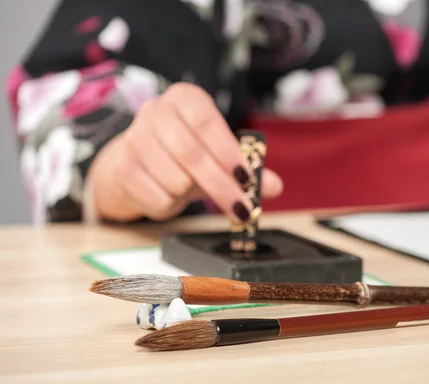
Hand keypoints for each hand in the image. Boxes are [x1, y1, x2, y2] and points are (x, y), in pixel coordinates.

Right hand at [88, 83, 282, 221]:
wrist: (132, 162)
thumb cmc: (182, 154)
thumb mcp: (216, 155)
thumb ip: (246, 169)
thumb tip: (275, 186)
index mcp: (185, 98)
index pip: (207, 122)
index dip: (228, 152)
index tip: (246, 178)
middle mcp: (156, 111)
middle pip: (192, 155)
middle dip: (221, 186)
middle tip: (241, 207)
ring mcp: (134, 138)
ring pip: (176, 181)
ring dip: (191, 195)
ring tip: (190, 189)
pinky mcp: (121, 167)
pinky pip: (158, 198)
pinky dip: (172, 206)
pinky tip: (170, 194)